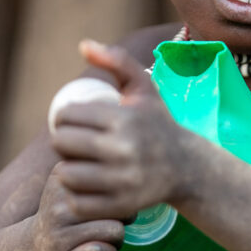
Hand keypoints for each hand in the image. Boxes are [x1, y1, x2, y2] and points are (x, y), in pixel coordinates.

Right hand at [29, 164, 125, 250]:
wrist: (31, 250)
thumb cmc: (66, 216)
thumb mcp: (73, 185)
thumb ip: (99, 174)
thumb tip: (133, 182)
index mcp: (62, 178)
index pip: (112, 180)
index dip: (119, 194)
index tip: (107, 203)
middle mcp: (58, 205)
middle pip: (118, 205)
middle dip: (122, 217)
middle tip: (107, 225)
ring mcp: (59, 235)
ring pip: (116, 231)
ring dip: (117, 240)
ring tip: (102, 240)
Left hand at [47, 39, 186, 226]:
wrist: (188, 167)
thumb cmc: (158, 123)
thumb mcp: (144, 88)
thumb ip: (117, 60)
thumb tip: (83, 45)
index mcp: (124, 119)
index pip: (68, 116)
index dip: (63, 118)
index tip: (71, 123)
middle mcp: (123, 149)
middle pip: (63, 144)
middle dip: (63, 142)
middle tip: (73, 144)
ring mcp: (122, 180)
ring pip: (67, 175)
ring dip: (67, 169)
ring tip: (78, 164)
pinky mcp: (121, 205)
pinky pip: (78, 202)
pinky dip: (76, 195)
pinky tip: (86, 186)